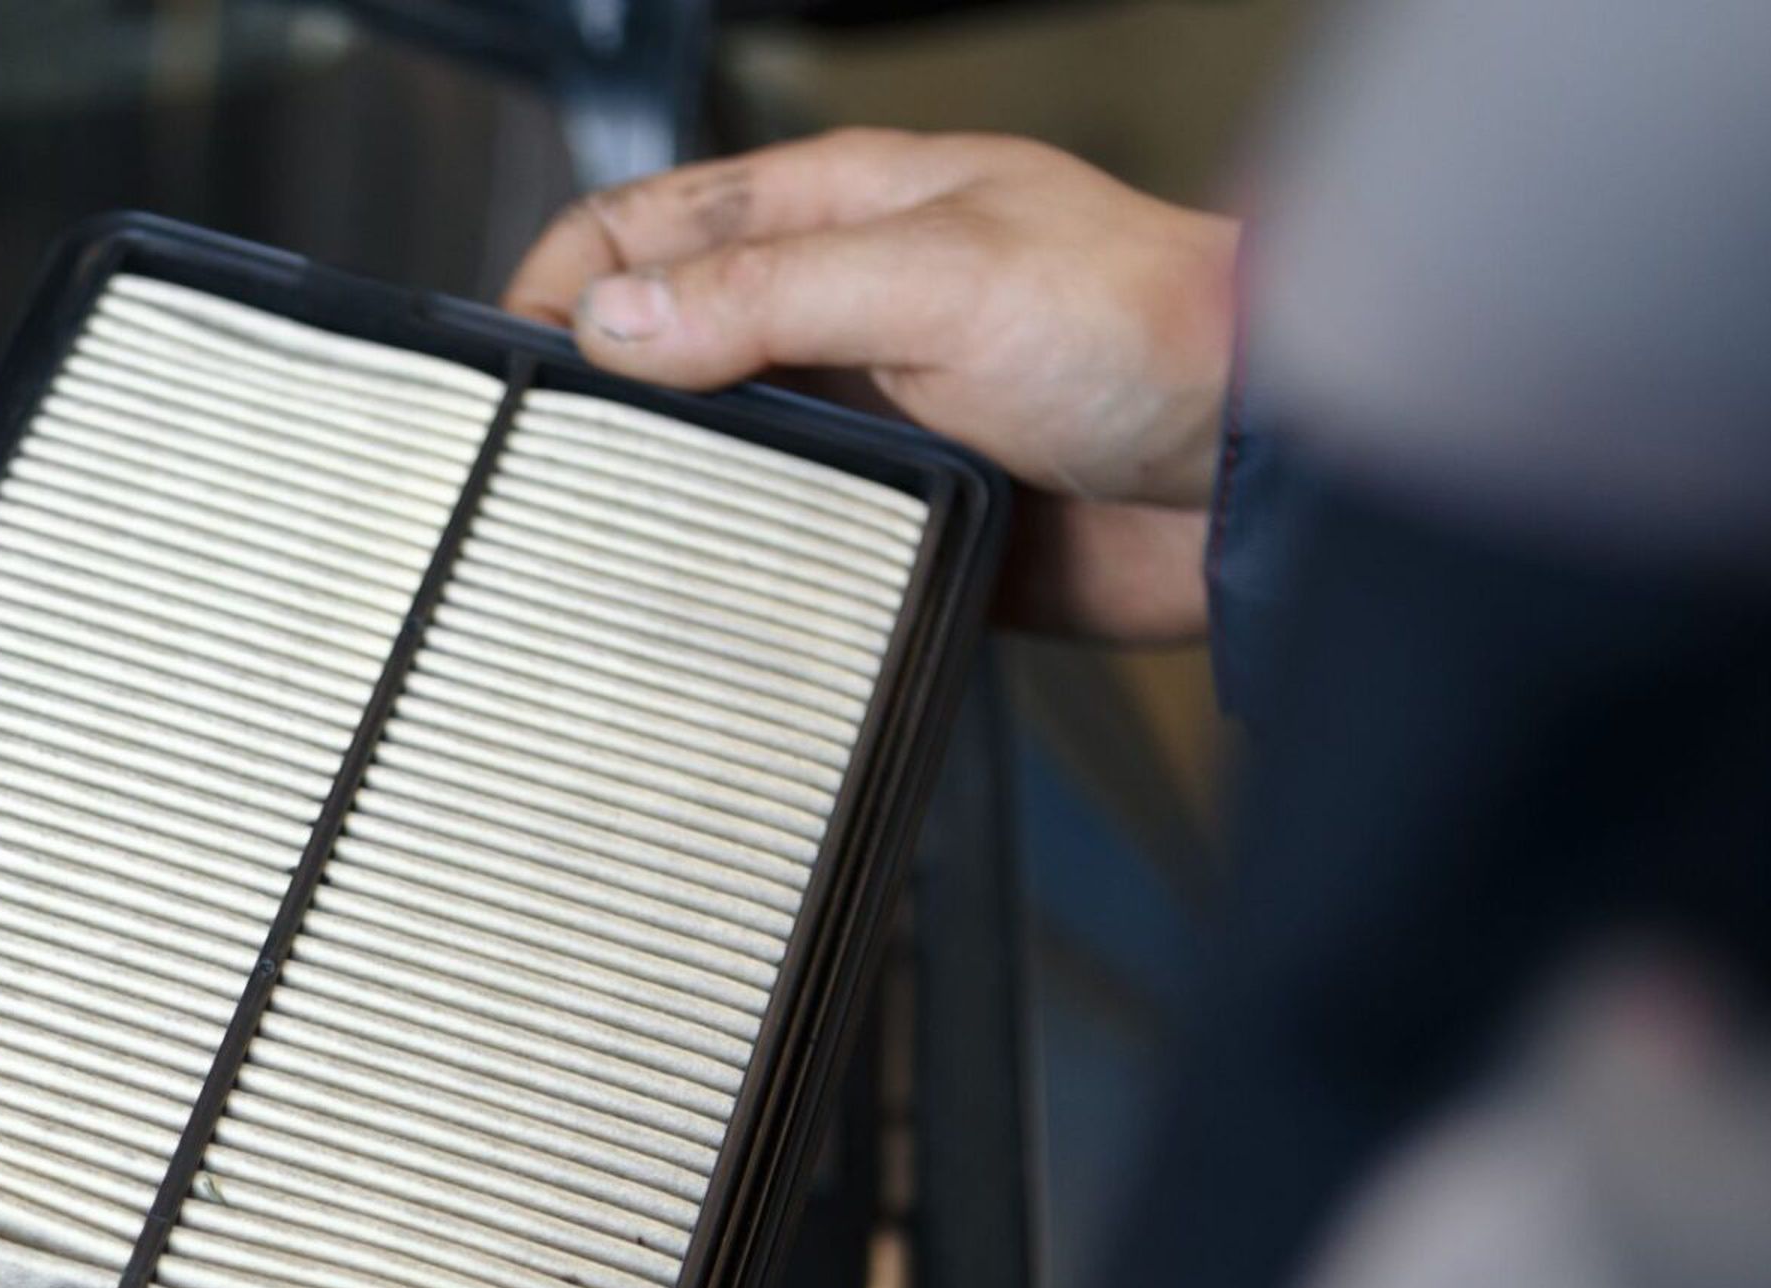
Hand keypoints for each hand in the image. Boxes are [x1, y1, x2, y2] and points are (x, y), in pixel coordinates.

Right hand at [505, 129, 1241, 641]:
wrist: (1263, 477)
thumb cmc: (1150, 330)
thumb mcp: (943, 280)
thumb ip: (769, 294)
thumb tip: (614, 320)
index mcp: (846, 210)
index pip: (649, 223)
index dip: (563, 281)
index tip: (507, 365)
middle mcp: (843, 311)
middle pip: (663, 342)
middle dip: (587, 392)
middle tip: (530, 463)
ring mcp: (867, 419)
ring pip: (711, 453)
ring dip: (653, 487)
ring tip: (591, 533)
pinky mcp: (896, 521)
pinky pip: (778, 549)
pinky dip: (727, 569)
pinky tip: (696, 594)